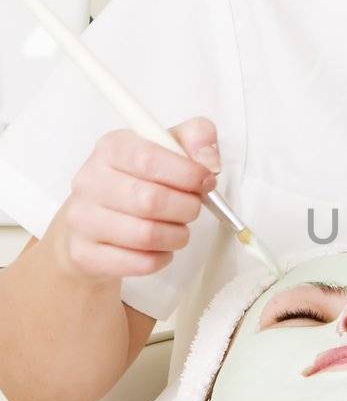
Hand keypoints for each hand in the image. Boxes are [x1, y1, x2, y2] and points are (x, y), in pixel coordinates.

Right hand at [55, 115, 220, 284]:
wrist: (91, 224)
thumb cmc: (137, 182)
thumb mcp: (166, 149)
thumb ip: (195, 137)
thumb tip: (210, 161)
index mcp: (111, 148)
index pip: (149, 158)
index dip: (187, 173)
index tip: (206, 182)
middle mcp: (90, 181)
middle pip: (151, 200)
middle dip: (186, 208)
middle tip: (192, 209)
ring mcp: (83, 219)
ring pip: (147, 235)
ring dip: (177, 236)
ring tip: (178, 229)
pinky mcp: (86, 254)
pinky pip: (140, 263)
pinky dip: (162, 258)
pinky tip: (160, 248)